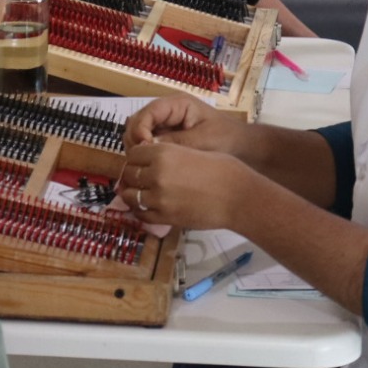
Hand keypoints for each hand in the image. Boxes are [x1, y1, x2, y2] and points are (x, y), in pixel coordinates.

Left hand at [118, 142, 250, 230]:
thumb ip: (169, 155)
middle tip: (142, 178)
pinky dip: (141, 210)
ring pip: (129, 195)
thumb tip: (151, 161)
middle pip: (128, 173)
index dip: (137, 157)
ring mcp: (158, 198)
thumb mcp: (193, 150)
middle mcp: (156, 174)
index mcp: (163, 153)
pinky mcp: (164, 217)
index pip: (134, 153)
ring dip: (134, 193)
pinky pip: (141, 214)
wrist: (239, 196)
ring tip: (143, 193)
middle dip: (133, 175)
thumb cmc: (223, 169)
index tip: (143, 161)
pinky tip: (150, 207)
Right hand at [124, 93, 245, 155]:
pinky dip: (144, 155)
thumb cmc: (227, 139)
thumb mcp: (202, 140)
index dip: (140, 129)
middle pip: (138, 122)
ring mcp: (165, 126)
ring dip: (137, 149)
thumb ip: (175, 143)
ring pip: (138, 134)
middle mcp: (167, 113)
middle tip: (139, 160)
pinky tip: (149, 168)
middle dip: (135, 139)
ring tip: (143, 165)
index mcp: (177, 105)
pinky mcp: (166, 140)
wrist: (243, 148)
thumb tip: (147, 149)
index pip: (148, 112)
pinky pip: (147, 145)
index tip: (143, 148)